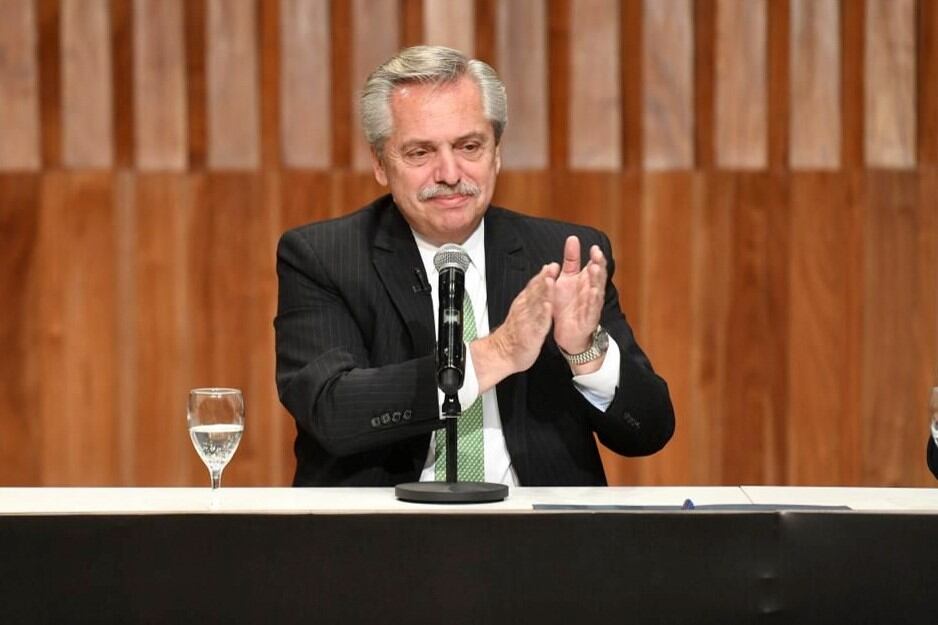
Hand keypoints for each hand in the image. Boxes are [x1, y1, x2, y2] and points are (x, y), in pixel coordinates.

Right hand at [471, 263, 558, 391]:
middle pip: (535, 291)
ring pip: (536, 304)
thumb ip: (530, 299)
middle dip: (544, 278)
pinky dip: (543, 314)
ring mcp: (527, 321)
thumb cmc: (514, 335)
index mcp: (523, 304)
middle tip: (552, 267)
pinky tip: (548, 306)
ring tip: (550, 281)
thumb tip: (539, 286)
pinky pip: (537, 322)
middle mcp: (524, 310)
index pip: (533, 286)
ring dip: (544, 292)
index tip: (551, 265)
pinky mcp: (531, 334)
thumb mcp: (521, 313)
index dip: (542, 275)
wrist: (501, 354)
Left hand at [552, 236, 606, 354]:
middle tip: (597, 255)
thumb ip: (571, 260)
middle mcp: (592, 292)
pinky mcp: (588, 319)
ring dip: (597, 280)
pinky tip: (594, 292)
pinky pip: (591, 309)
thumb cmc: (568, 304)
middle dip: (599, 265)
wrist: (566, 333)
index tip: (593, 247)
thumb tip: (573, 238)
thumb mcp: (567, 279)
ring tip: (596, 268)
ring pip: (597, 291)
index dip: (595, 257)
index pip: (594, 266)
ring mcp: (592, 306)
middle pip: (598, 277)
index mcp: (587, 281)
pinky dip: (592, 301)